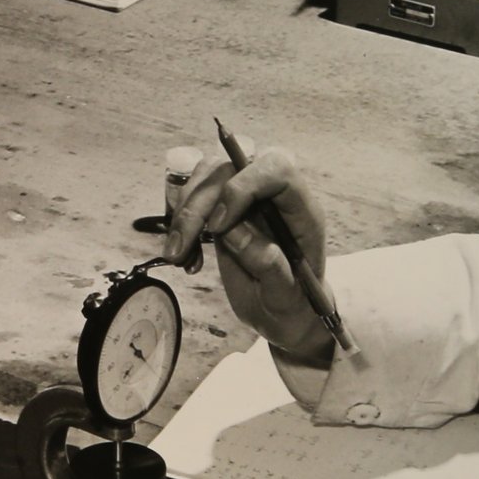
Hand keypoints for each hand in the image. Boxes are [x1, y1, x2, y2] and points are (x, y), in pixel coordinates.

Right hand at [166, 138, 334, 363]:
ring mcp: (246, 192)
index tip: (218, 228)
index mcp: (301, 208)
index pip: (276, 169)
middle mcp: (272, 191)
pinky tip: (185, 256)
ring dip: (183, 213)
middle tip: (179, 252)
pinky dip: (180, 221)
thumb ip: (270, 266)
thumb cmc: (293, 303)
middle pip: (230, 169)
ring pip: (206, 174)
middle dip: (198, 207)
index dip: (243, 187)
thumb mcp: (287, 297)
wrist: (282, 308)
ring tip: (178, 257)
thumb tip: (233, 233)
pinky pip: (194, 192)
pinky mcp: (222, 203)